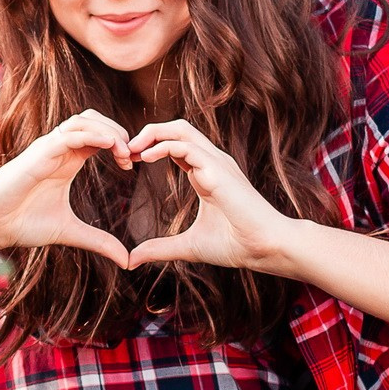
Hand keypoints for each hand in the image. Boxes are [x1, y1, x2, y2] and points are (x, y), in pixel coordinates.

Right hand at [0, 110, 132, 266]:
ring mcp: (47, 148)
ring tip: (124, 151)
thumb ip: (99, 241)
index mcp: (67, 160)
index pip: (99, 136)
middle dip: (118, 130)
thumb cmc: (21, 223)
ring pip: (83, 120)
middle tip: (133, 155)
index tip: (133, 164)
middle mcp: (58, 149)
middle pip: (94, 120)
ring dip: (108, 129)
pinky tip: (110, 145)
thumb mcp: (70, 232)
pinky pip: (69, 134)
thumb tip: (127, 260)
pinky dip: (92, 135)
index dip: (120, 144)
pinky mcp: (38, 153)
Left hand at [125, 119, 294, 272]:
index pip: (175, 145)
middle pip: (176, 129)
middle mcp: (212, 162)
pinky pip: (187, 146)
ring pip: (181, 129)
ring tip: (130, 150)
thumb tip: (131, 260)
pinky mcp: (218, 169)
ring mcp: (216, 162)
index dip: (149, 148)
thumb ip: (159, 249)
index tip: (128, 161)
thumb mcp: (187, 246)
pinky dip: (163, 146)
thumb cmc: (235, 245)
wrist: (265, 248)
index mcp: (205, 173)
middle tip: (123, 150)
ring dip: (151, 134)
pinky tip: (145, 158)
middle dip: (147, 133)